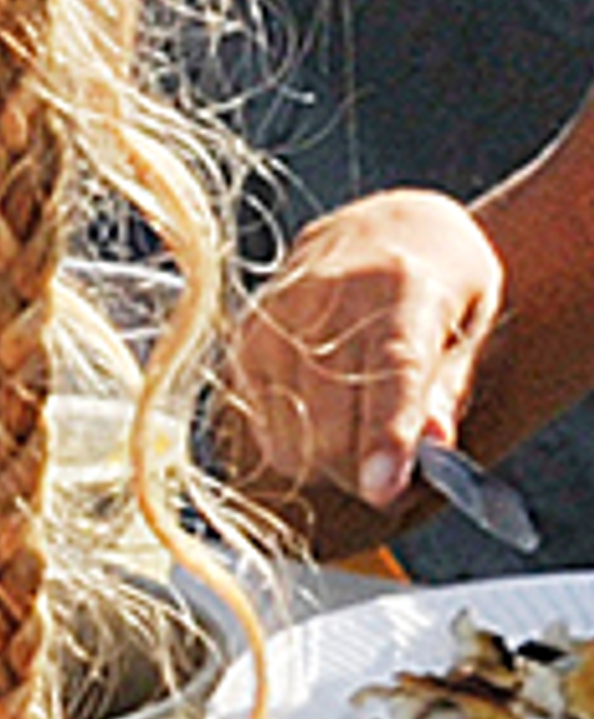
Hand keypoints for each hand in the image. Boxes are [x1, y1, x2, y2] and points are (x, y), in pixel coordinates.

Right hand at [221, 191, 504, 535]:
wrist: (384, 229)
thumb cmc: (440, 287)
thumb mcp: (472, 327)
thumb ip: (447, 391)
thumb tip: (431, 450)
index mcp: (402, 287)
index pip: (389, 372)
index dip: (384, 436)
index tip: (382, 489)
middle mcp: (328, 297)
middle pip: (330, 420)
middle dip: (363, 472)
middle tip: (394, 474)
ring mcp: (277, 319)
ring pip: (291, 436)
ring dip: (331, 466)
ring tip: (362, 443)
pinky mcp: (246, 340)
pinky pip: (264, 428)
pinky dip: (298, 446)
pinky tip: (325, 420)